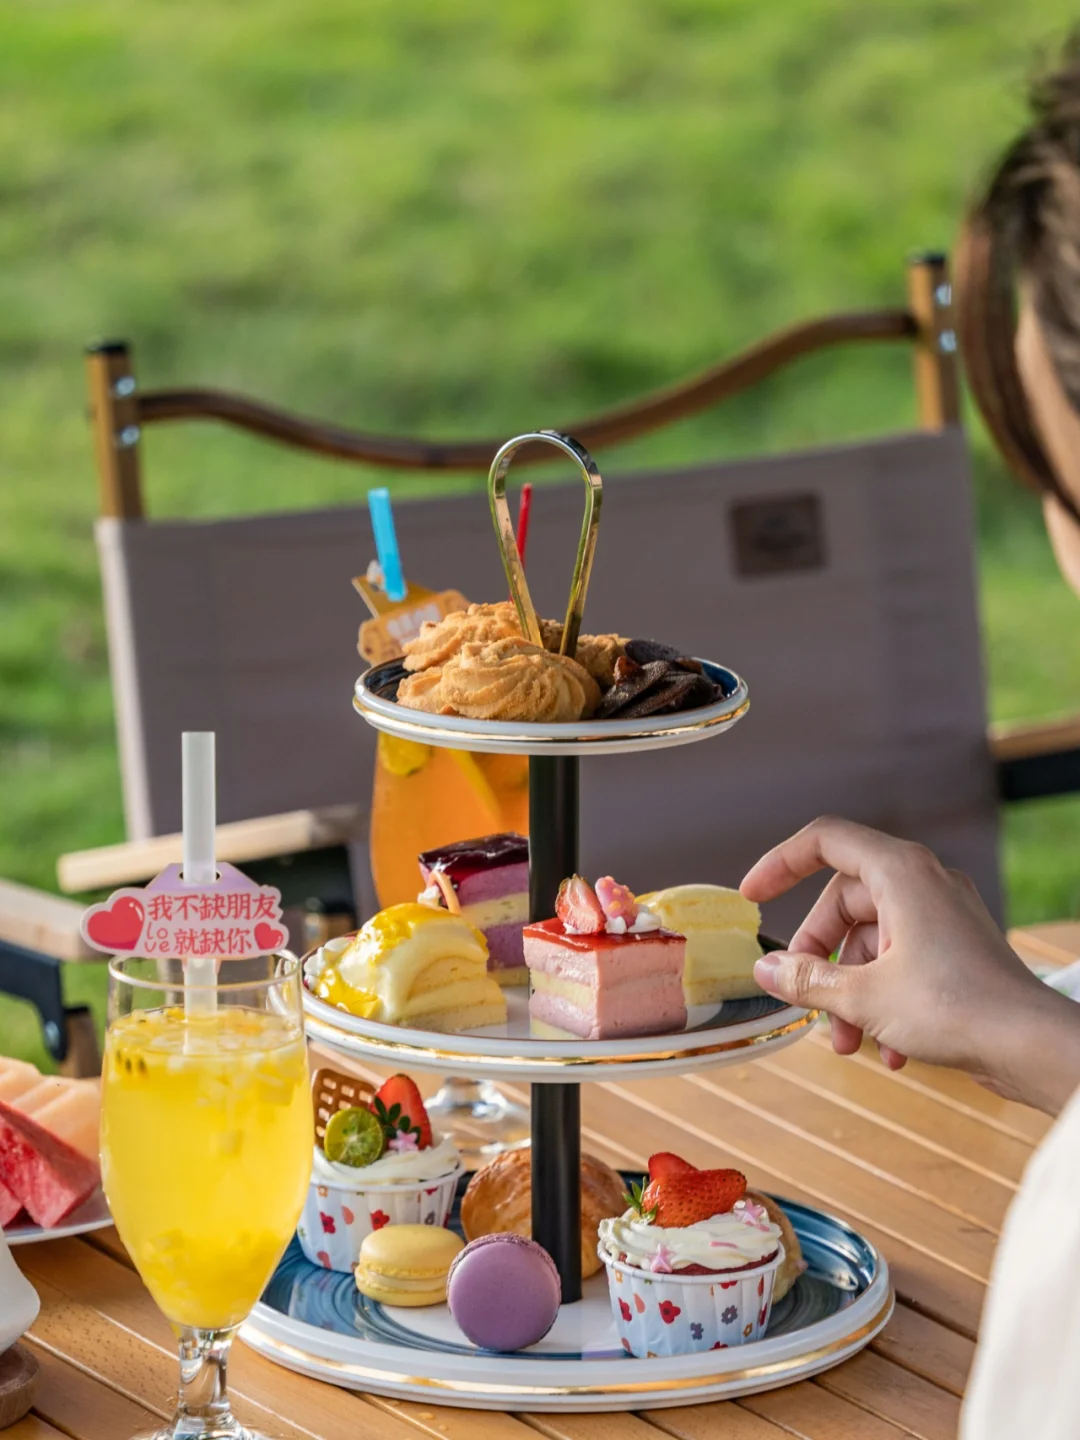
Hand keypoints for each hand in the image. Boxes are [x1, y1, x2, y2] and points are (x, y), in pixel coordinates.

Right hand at [741, 816, 1079, 1114]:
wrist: (1032, 1045)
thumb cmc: (957, 1007)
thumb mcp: (863, 995)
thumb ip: (806, 980)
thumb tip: (766, 970)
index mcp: (900, 872)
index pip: (825, 840)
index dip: (780, 863)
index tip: (753, 897)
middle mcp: (923, 884)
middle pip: (843, 905)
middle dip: (819, 959)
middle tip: (805, 1001)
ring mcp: (942, 916)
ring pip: (870, 941)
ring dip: (849, 992)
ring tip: (848, 1042)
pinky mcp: (956, 950)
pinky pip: (900, 961)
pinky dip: (883, 1000)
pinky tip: (887, 1050)